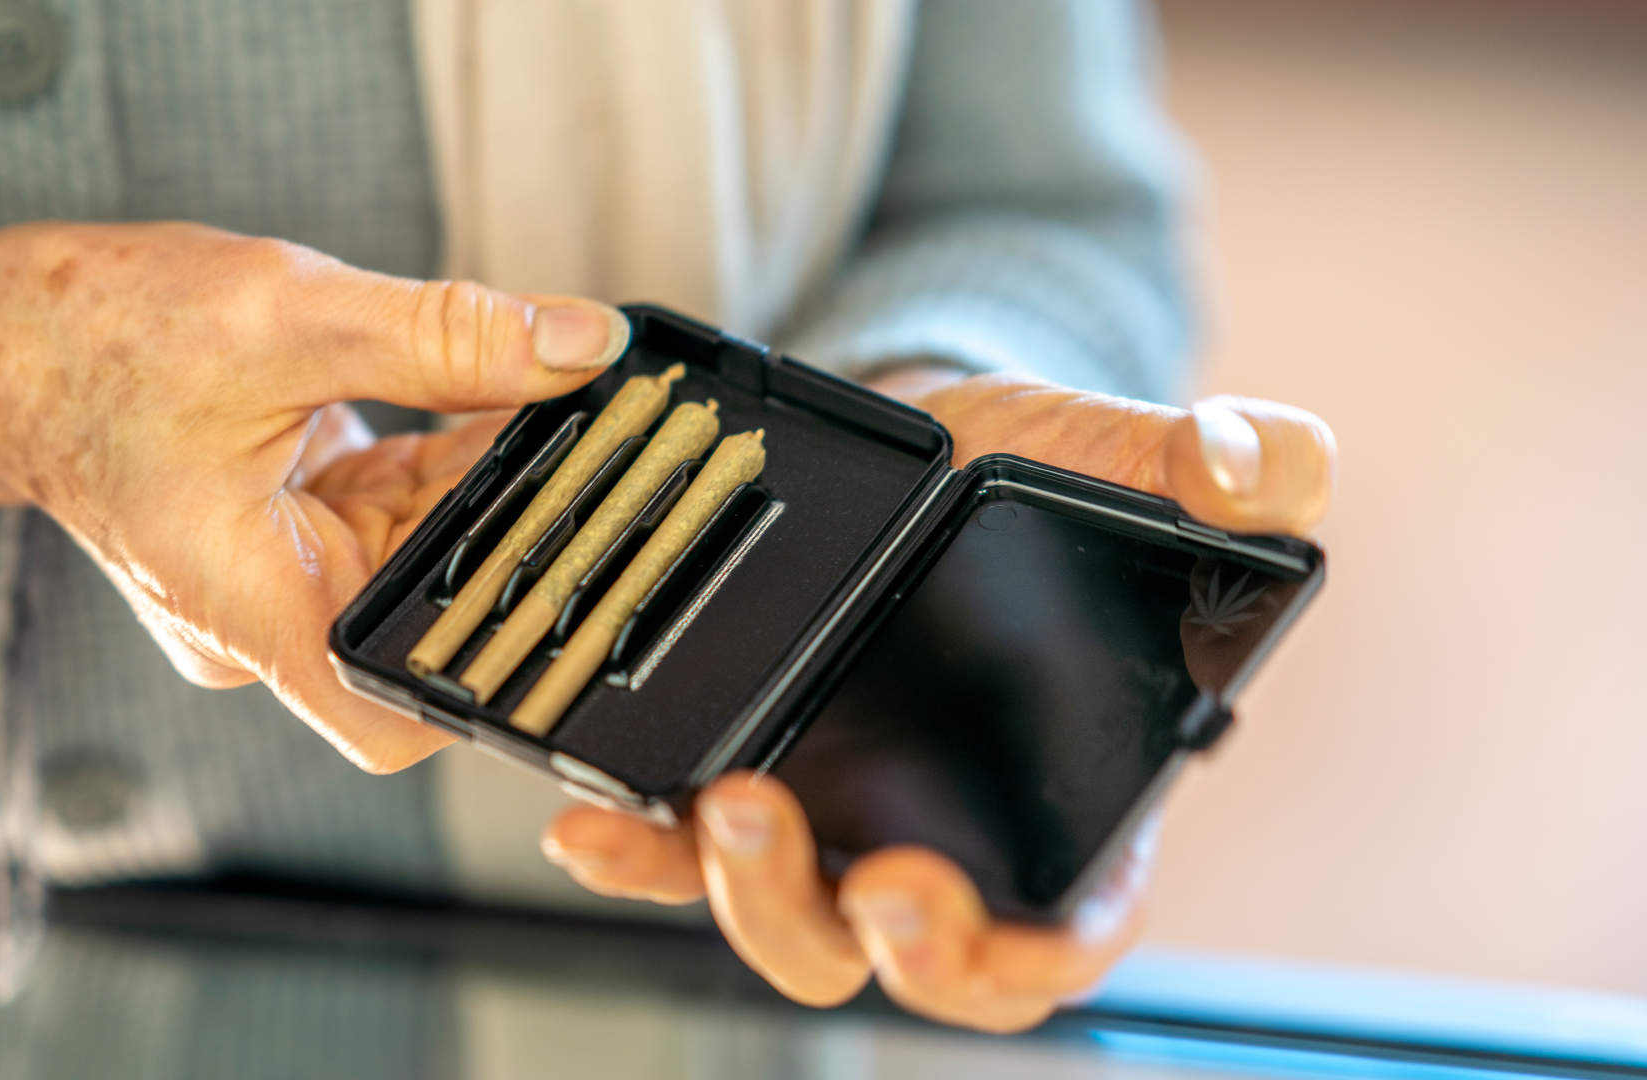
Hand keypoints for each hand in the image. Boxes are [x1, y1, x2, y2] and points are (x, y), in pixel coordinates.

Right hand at [0, 221, 625, 772]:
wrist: (0, 341)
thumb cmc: (92, 341)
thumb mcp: (284, 317)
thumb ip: (444, 339)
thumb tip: (583, 348)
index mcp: (250, 608)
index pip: (391, 714)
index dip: (491, 686)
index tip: (571, 607)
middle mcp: (268, 617)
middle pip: (428, 616)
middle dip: (510, 536)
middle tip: (581, 446)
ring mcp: (282, 579)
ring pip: (426, 555)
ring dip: (483, 483)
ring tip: (526, 399)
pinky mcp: (294, 534)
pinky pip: (399, 514)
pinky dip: (445, 460)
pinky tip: (482, 398)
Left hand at [543, 370, 1335, 1030]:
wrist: (933, 437)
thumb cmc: (1049, 476)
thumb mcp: (1135, 457)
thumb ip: (1227, 466)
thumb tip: (1265, 467)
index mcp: (1073, 808)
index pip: (1060, 936)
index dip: (1027, 957)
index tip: (986, 925)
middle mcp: (947, 834)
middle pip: (915, 956)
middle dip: (890, 944)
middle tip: (874, 880)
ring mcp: (836, 815)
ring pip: (791, 920)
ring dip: (753, 897)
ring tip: (728, 810)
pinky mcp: (745, 771)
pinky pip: (678, 849)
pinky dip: (634, 850)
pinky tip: (590, 819)